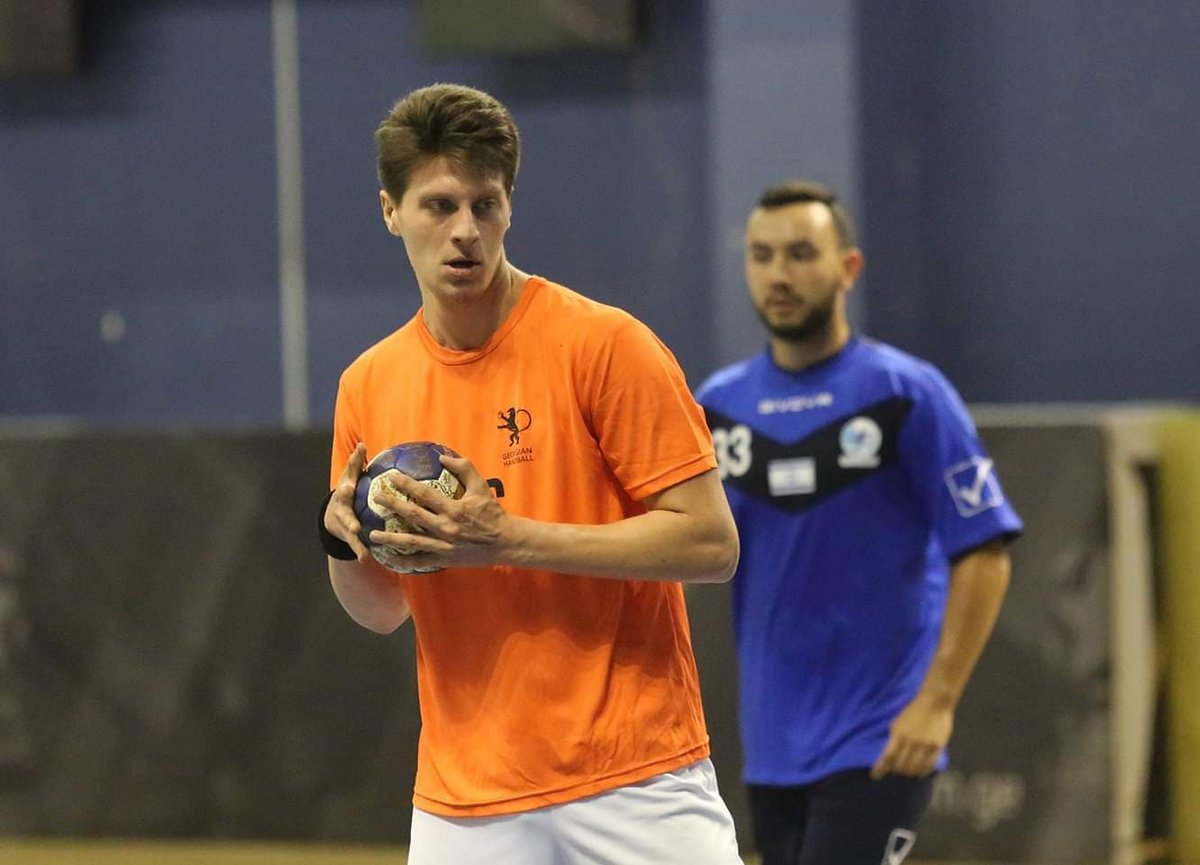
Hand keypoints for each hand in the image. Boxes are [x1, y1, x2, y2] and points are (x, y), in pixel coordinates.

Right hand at [325, 442, 370, 561]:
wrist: (333, 516)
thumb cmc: (349, 493)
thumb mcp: (350, 478)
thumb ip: (356, 463)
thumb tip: (362, 443)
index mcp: (347, 486)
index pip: (350, 471)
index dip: (354, 460)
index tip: (361, 450)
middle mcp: (342, 502)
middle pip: (343, 499)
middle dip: (344, 494)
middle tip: (347, 490)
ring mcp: (342, 519)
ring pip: (347, 523)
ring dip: (351, 526)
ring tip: (356, 530)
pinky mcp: (346, 534)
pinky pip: (354, 543)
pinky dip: (359, 550)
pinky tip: (364, 557)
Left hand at [368, 453, 511, 570]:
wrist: (505, 542)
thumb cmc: (493, 513)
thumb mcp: (481, 487)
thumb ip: (464, 469)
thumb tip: (443, 457)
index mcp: (453, 508)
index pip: (423, 494)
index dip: (405, 484)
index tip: (391, 477)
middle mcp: (445, 527)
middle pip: (412, 515)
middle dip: (392, 505)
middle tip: (376, 498)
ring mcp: (443, 545)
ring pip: (411, 541)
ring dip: (390, 538)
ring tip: (372, 534)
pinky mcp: (444, 559)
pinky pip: (420, 561)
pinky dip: (404, 561)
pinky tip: (389, 558)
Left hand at [870, 692, 953, 778]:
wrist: (934, 702)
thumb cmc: (913, 712)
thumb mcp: (898, 723)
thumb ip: (894, 739)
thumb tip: (888, 757)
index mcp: (898, 733)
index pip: (887, 756)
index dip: (880, 768)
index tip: (875, 776)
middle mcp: (911, 740)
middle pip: (901, 764)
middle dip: (896, 771)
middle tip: (895, 771)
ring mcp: (925, 744)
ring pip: (915, 767)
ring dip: (909, 773)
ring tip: (908, 772)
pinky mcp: (937, 746)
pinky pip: (930, 765)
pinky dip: (923, 771)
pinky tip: (920, 772)